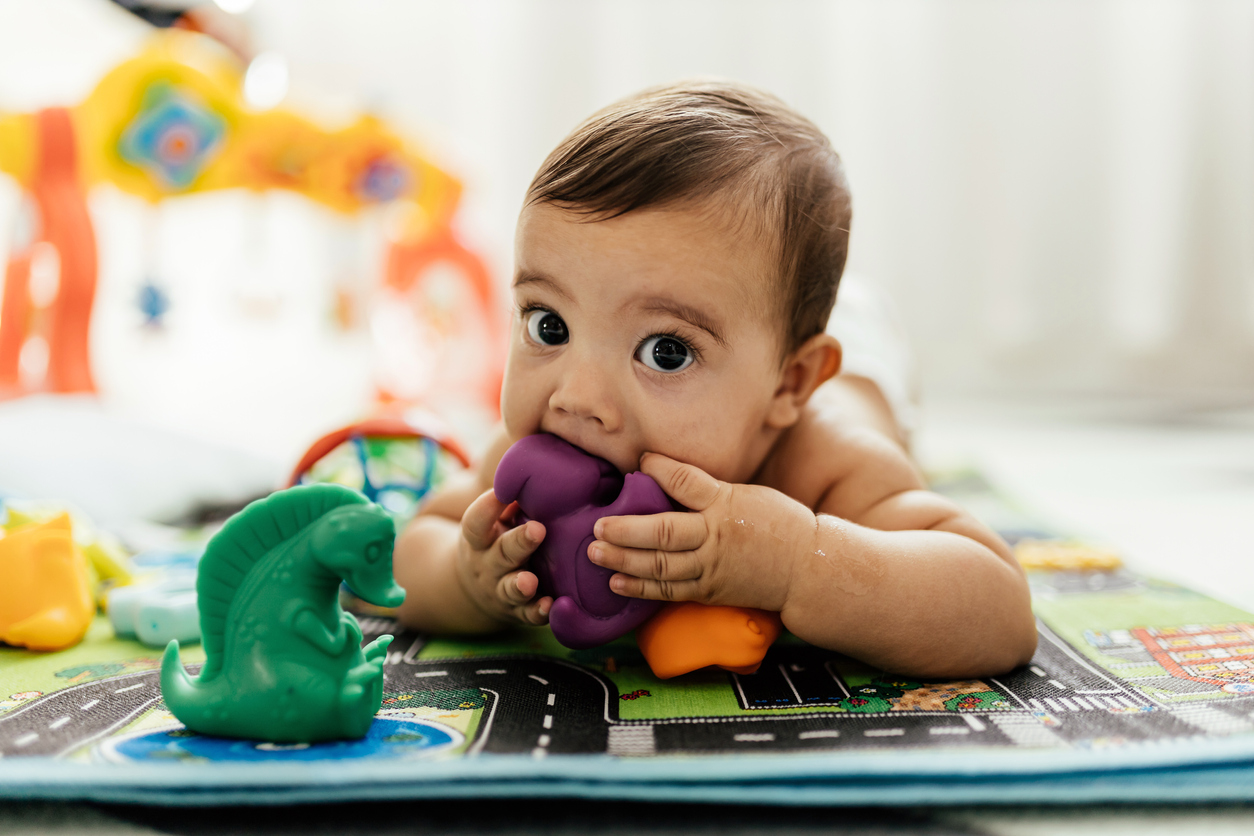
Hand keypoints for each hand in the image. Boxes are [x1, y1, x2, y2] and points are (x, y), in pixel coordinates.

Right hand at [455, 489, 552, 625]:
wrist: (472, 590)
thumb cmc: (494, 541)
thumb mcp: (494, 522)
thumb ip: (511, 503)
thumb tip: (539, 469)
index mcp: (479, 539)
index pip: (476, 522)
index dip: (487, 507)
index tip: (501, 491)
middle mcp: (487, 565)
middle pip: (501, 553)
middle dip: (519, 542)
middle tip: (538, 529)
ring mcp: (500, 590)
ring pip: (509, 588)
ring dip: (520, 585)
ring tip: (530, 581)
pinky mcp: (516, 612)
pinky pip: (526, 615)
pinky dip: (538, 612)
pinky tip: (551, 606)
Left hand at [587, 453, 811, 609]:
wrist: (807, 569)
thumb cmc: (778, 525)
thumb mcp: (748, 495)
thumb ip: (708, 490)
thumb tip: (665, 475)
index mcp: (726, 504)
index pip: (687, 481)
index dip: (660, 469)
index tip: (640, 460)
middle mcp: (716, 536)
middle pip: (664, 531)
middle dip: (626, 529)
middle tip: (598, 526)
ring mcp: (711, 568)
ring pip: (660, 566)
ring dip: (624, 560)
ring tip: (596, 553)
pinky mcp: (709, 591)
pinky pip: (670, 591)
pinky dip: (641, 588)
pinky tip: (617, 582)